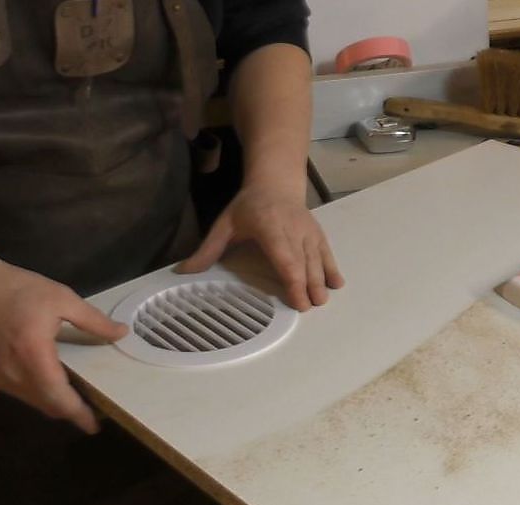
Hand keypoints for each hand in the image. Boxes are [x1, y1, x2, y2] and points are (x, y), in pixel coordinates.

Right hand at [0, 263, 127, 433]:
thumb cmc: (17, 290)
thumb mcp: (61, 298)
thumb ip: (93, 321)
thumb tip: (121, 333)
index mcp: (34, 355)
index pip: (59, 397)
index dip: (78, 414)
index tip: (95, 426)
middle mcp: (14, 374)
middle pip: (47, 405)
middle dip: (70, 411)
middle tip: (93, 410)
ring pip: (34, 401)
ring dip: (54, 403)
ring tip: (76, 396)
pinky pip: (20, 393)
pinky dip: (39, 393)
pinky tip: (51, 381)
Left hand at [177, 187, 343, 310]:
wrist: (276, 182)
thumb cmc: (249, 206)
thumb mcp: (225, 223)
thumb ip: (208, 249)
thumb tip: (183, 271)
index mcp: (269, 226)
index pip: (283, 255)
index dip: (291, 277)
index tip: (296, 298)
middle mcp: (292, 228)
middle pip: (303, 260)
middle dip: (308, 283)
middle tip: (311, 306)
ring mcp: (307, 231)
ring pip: (317, 258)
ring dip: (321, 279)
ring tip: (322, 301)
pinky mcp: (317, 233)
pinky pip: (326, 252)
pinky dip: (332, 268)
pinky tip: (337, 284)